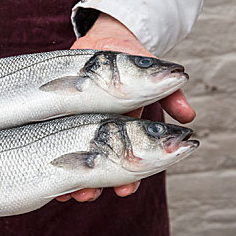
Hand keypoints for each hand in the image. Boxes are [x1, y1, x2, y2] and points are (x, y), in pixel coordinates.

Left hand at [56, 13, 195, 202]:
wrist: (106, 39)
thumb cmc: (132, 58)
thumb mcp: (152, 75)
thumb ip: (169, 95)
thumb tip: (189, 117)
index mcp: (126, 126)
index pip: (130, 160)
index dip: (129, 178)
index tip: (125, 190)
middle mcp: (104, 130)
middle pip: (100, 166)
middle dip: (95, 185)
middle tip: (88, 196)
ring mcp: (83, 124)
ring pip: (77, 159)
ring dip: (72, 180)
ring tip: (67, 193)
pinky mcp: (64, 114)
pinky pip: (55, 139)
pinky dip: (51, 158)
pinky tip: (46, 174)